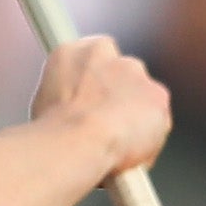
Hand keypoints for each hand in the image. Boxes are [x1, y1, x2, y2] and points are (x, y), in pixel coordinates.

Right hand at [31, 33, 170, 178]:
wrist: (79, 139)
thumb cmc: (55, 130)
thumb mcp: (47, 104)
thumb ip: (68, 96)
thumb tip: (73, 113)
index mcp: (73, 52)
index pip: (91, 60)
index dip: (92, 87)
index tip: (90, 104)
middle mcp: (106, 51)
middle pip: (118, 73)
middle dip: (116, 97)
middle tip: (104, 126)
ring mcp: (134, 71)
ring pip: (140, 96)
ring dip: (134, 116)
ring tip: (116, 145)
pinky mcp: (158, 94)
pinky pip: (158, 120)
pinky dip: (149, 137)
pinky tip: (130, 154)